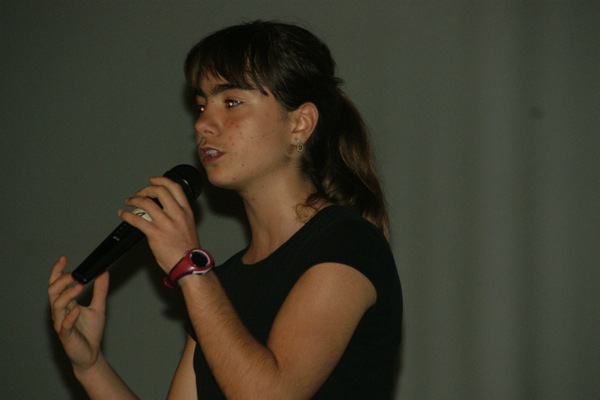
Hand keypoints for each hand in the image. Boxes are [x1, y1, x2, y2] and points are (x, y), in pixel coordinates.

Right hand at [48, 256, 108, 372]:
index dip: (58, 271)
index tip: (64, 258)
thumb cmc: (91, 331)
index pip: (57, 284)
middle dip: (61, 281)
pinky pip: (64, 325)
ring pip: (56, 306)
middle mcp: (61, 312)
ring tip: (79, 286)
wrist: (91, 353)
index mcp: (67, 303)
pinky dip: (69, 316)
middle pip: (52, 292)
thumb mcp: (99, 306)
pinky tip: (77, 309)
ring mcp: (61, 323)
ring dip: (67, 294)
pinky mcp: (66, 336)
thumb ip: (100, 290)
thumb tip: (103, 272)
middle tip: (73, 274)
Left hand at [118, 176, 199, 273]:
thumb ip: (178, 216)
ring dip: (134, 200)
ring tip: (129, 202)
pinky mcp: (154, 233)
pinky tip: (123, 214)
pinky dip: (127, 215)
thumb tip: (164, 211)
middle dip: (146, 189)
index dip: (162, 180)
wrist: (188, 265)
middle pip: (159, 190)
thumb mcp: (189, 226)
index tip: (153, 180)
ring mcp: (165, 223)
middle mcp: (177, 214)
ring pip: (146, 202)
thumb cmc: (188, 250)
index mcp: (186, 211)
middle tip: (140, 193)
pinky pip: (137, 219)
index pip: (175, 188)